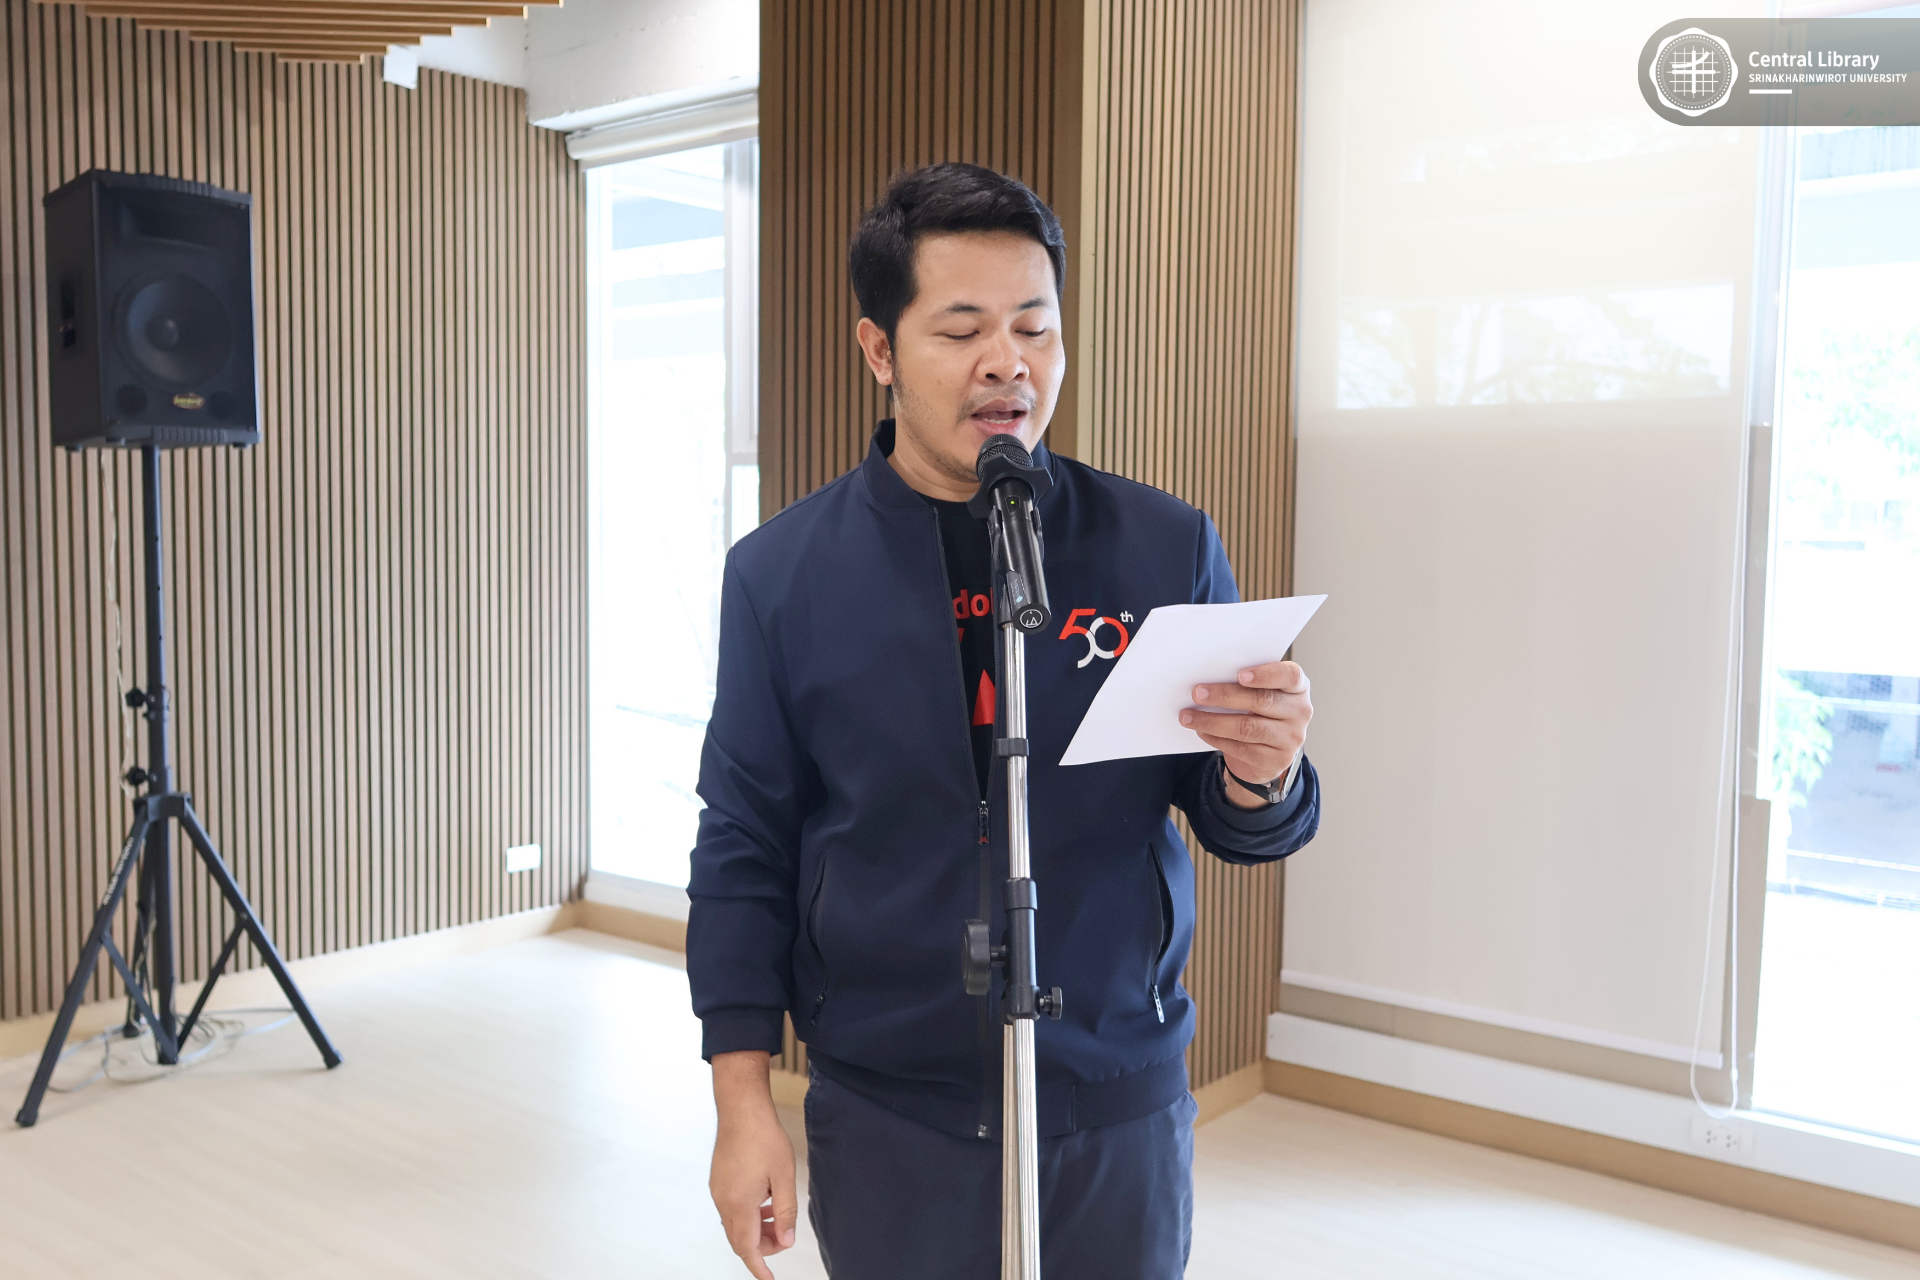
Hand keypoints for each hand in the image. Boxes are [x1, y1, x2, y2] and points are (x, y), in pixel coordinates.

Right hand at [709, 1051, 798, 1278]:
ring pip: (735, 1224)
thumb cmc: (763, 1136)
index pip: (747, 1248)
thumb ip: (786, 1212)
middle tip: (783, 1238)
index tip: (768, 1279)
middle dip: (761, 1246)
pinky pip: (731, 1208)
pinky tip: (765, 1201)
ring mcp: (718, 1190)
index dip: (759, 1267)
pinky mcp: (718, 1181)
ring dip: (755, 1229)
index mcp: (739, 1203)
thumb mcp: (784, 1176)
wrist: (741, 1108)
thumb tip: (786, 1240)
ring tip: (778, 1217)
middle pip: (740, 1239)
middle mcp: (723, 1200)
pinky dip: (748, 1214)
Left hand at [1179, 660, 1311, 808]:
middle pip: (1262, 701)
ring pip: (1248, 728)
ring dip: (1213, 721)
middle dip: (1225, 696)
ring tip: (1188, 716)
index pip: (1290, 676)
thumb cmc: (1261, 712)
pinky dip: (1217, 738)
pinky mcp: (1276, 760)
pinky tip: (1201, 731)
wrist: (1269, 752)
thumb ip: (1247, 684)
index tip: (1240, 674)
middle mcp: (1300, 712)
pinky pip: (1241, 748)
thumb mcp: (1263, 693)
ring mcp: (1290, 739)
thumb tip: (1209, 679)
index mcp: (1298, 688)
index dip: (1266, 674)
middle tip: (1197, 693)